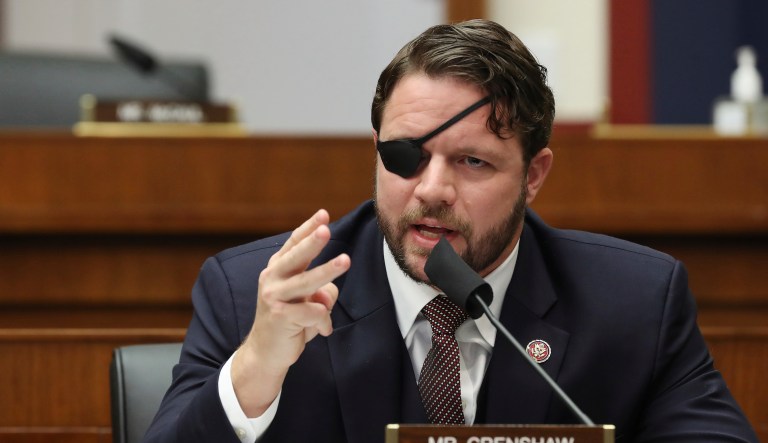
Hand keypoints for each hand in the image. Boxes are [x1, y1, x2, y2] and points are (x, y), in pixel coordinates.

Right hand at [231, 209, 350, 415]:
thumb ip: (319, 290)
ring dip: (328, 272)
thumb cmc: (289, 321)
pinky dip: (324, 323)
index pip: (293, 243)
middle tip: (326, 230)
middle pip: (296, 256)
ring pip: (307, 281)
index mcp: (277, 269)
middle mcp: (272, 279)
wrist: (266, 352)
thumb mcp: (304, 301)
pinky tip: (320, 331)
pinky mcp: (280, 316)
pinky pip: (315, 312)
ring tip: (345, 261)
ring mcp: (274, 296)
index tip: (323, 215)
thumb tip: (328, 292)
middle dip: (312, 242)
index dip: (308, 228)